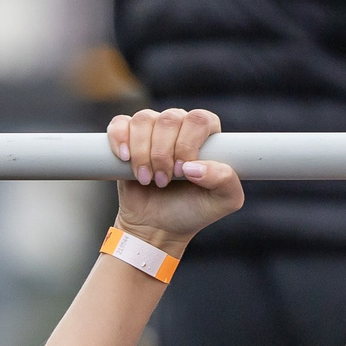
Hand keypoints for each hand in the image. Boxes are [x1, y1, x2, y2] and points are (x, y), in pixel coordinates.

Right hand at [109, 108, 241, 252]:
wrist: (157, 226)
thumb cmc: (192, 210)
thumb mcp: (223, 201)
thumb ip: (225, 180)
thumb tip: (194, 166)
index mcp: (206, 134)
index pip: (199, 119)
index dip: (188, 144)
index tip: (182, 172)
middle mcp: (180, 125)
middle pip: (169, 119)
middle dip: (163, 154)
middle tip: (163, 181)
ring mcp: (152, 128)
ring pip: (144, 120)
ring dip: (143, 154)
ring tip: (147, 180)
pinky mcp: (126, 136)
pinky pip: (120, 124)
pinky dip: (120, 140)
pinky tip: (125, 159)